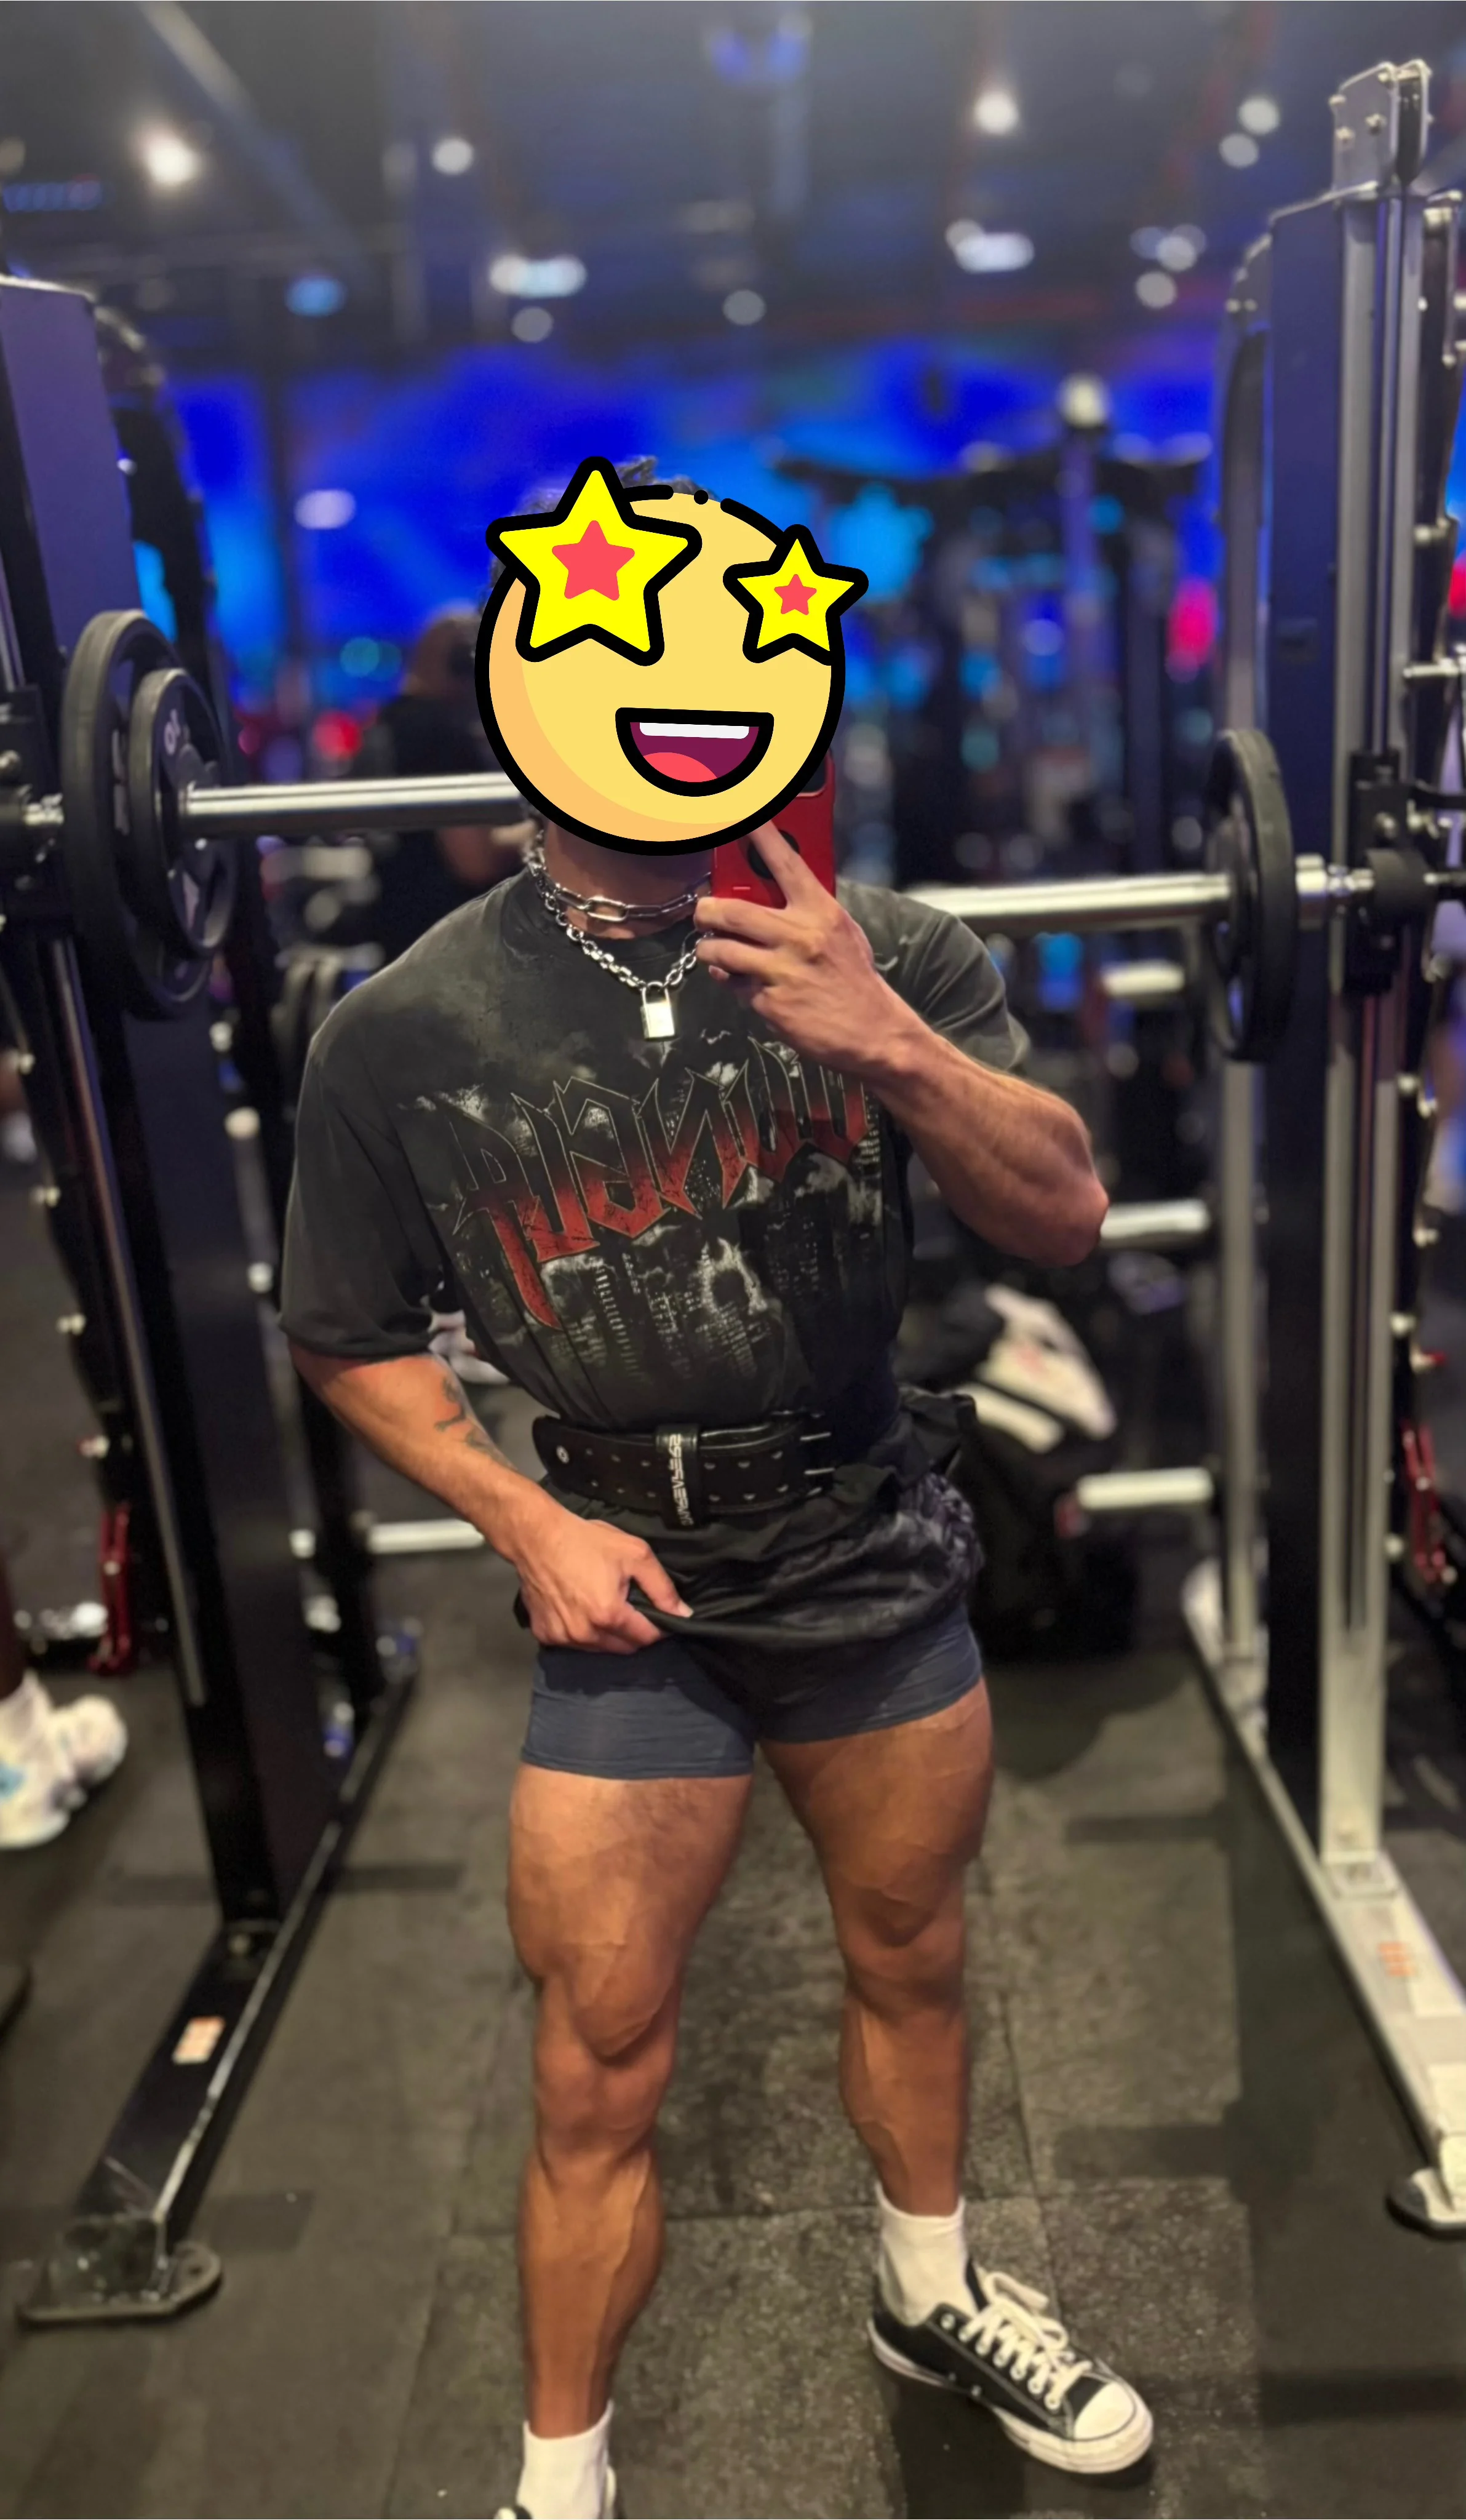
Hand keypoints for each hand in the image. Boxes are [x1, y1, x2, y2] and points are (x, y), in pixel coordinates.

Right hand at [501, 1489, 691, 1653]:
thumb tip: (684, 1614)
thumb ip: (662, 1588)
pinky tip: (579, 1609)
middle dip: (634, 1631)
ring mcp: (562, 1637)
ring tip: (603, 1604)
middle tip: (629, 1604)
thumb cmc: (585, 1541)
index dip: (659, 1627)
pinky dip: (582, 1633)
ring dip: (608, 1634)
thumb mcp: (634, 1553)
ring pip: (600, 1648)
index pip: (647, 1638)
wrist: (536, 1537)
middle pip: (624, 1647)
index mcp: (609, 1615)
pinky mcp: (545, 1635)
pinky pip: (574, 1643)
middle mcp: (585, 1634)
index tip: (657, 1612)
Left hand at [692, 822, 914, 1070]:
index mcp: (821, 913)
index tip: (743, 817)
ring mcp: (781, 972)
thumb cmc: (854, 979)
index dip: (762, 836)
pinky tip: (739, 983)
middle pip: (731, 912)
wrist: (872, 1032)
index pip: (786, 863)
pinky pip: (733, 986)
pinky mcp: (769, 1004)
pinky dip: (730, 983)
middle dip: (706, 911)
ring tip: (712, 951)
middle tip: (702, 913)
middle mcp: (799, 937)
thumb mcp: (842, 934)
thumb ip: (809, 912)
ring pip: (721, 951)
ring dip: (709, 950)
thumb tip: (772, 893)